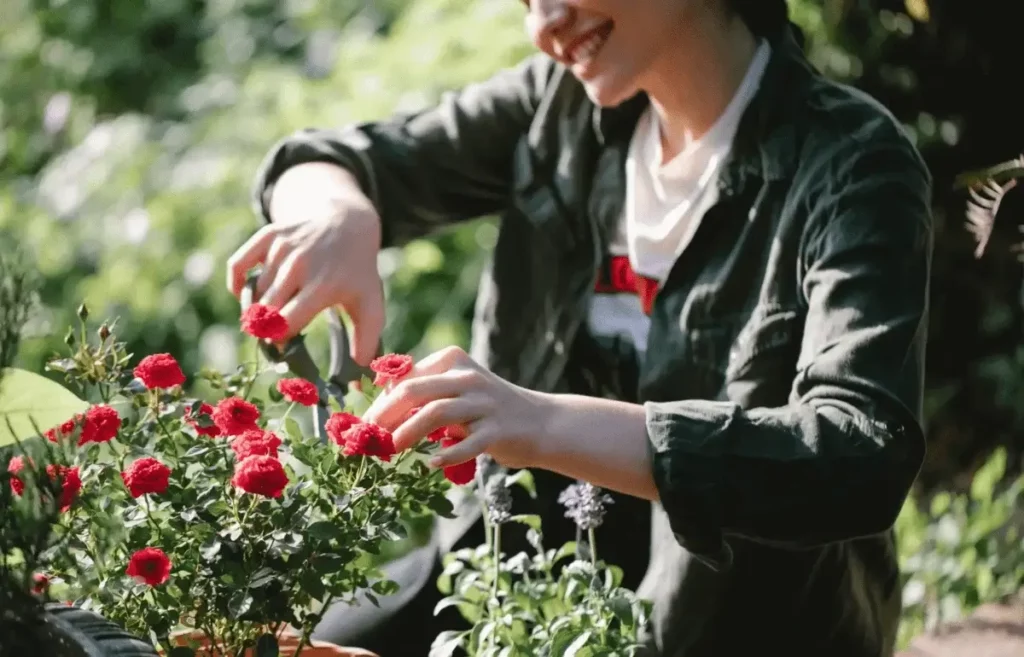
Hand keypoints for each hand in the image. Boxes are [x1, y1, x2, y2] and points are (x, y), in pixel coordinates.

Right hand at [226, 164, 384, 364]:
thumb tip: (358, 384)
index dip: (279, 341)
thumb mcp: (370, 305)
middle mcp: (301, 265)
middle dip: (265, 329)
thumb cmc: (357, 273)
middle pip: (265, 311)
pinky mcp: (269, 235)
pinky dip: (237, 284)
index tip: (284, 348)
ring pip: (254, 292)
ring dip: (256, 309)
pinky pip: (238, 265)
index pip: (286, 323)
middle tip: (274, 335)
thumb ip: (366, 343)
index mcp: (324, 286)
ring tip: (270, 316)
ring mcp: (283, 248)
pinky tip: (248, 295)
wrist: (347, 224)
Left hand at [361, 346, 548, 468]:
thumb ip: (425, 395)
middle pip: (414, 390)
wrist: (540, 422)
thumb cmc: (487, 410)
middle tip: (369, 438)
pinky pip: (467, 443)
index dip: (381, 402)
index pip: (406, 378)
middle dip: (386, 415)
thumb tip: (378, 414)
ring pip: (436, 413)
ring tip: (392, 450)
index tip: (364, 424)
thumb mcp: (457, 391)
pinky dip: (446, 455)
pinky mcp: (497, 429)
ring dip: (408, 433)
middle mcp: (468, 377)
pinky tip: (432, 464)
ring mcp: (484, 402)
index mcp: (453, 360)